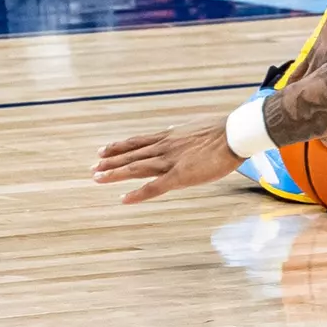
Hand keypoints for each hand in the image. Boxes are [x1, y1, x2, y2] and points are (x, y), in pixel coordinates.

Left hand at [92, 119, 244, 203]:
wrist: (234, 134)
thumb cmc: (224, 130)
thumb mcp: (198, 127)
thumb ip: (185, 133)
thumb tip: (179, 131)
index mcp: (170, 136)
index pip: (138, 141)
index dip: (119, 146)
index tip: (103, 150)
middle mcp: (165, 147)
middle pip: (132, 154)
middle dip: (110, 161)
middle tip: (92, 167)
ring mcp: (170, 161)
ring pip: (136, 168)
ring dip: (115, 173)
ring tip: (96, 178)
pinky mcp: (180, 176)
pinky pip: (154, 187)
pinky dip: (138, 194)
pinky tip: (123, 199)